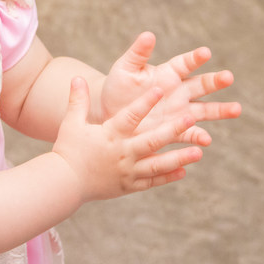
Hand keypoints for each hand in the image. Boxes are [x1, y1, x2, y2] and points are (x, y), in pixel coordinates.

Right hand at [53, 77, 203, 202]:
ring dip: (179, 157)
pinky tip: (184, 170)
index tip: (160, 89)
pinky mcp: (129, 186)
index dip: (145, 102)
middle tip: (191, 117)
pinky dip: (168, 176)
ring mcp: (127, 171)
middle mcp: (122, 153)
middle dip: (173, 129)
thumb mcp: (71, 123)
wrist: (64, 184)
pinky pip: (152, 181)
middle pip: (152, 140)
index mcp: (110, 135)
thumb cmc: (67, 150)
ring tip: (198, 151)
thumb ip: (77, 100)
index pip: (130, 116)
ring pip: (158, 164)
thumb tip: (77, 77)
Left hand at [100, 32, 240, 145]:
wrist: (110, 114)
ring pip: (205, 110)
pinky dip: (198, 136)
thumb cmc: (117, 87)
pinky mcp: (175, 131)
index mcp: (167, 74)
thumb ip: (138, 53)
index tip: (206, 52)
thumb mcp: (125, 69)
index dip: (195, 58)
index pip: (185, 64)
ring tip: (237, 109)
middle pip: (201, 85)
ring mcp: (179, 112)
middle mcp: (178, 92)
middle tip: (228, 77)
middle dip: (215, 81)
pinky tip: (206, 140)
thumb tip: (148, 34)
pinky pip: (190, 133)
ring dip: (221, 110)